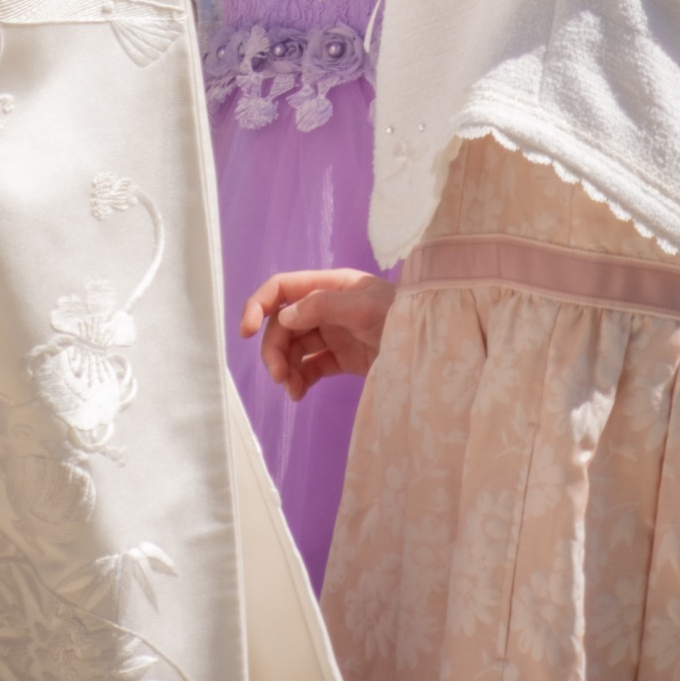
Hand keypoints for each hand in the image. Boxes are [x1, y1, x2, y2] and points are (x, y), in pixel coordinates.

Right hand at [241, 269, 395, 401]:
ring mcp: (333, 333)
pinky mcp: (341, 359)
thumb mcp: (365, 306)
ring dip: (285, 368)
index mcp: (330, 286)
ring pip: (293, 348)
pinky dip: (299, 380)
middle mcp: (327, 307)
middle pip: (283, 324)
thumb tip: (284, 317)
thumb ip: (323, 306)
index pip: (282, 289)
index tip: (245, 331)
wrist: (434, 348)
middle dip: (275, 349)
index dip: (259, 305)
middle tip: (280, 377)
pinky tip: (299, 394)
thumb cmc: (404, 316)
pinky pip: (309, 368)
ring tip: (292, 391)